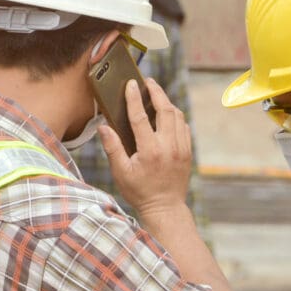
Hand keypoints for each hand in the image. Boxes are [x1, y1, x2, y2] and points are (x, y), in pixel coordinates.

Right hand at [99, 78, 193, 218]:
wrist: (165, 208)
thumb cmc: (139, 192)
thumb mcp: (121, 172)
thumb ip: (113, 148)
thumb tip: (103, 127)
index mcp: (150, 150)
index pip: (140, 116)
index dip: (134, 98)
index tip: (130, 84)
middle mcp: (168, 146)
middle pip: (165, 109)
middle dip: (157, 92)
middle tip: (147, 82)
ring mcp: (181, 148)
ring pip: (177, 116)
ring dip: (167, 102)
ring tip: (156, 95)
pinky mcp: (187, 152)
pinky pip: (184, 126)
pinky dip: (176, 116)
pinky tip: (167, 115)